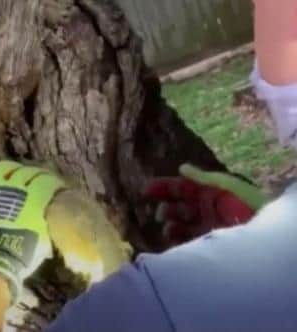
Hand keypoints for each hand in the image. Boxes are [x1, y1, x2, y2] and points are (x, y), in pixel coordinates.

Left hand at [0, 161, 64, 298]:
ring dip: (12, 170)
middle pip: (27, 171)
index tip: (55, 187)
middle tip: (36, 180)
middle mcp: (14, 185)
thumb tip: (48, 214)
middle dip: (34, 175)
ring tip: (13, 175)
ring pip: (4, 167)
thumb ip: (46, 220)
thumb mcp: (44, 237)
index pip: (47, 180)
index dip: (53, 182)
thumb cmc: (20, 253)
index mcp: (35, 197)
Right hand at [143, 163, 266, 245]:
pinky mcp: (208, 243)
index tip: (146, 190)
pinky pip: (186, 241)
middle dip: (165, 208)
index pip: (181, 188)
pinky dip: (176, 240)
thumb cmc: (249, 206)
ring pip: (179, 224)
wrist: (265, 238)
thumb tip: (182, 167)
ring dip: (170, 224)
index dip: (163, 188)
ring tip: (168, 227)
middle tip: (160, 213)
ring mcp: (207, 227)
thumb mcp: (228, 187)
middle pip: (178, 206)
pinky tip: (172, 238)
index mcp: (209, 192)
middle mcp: (205, 209)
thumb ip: (204, 179)